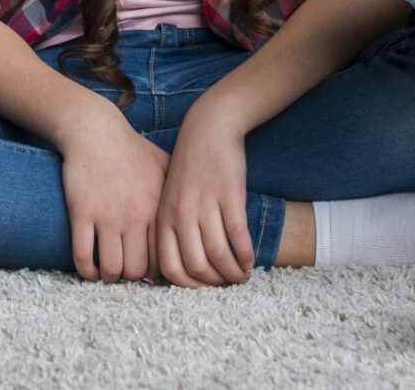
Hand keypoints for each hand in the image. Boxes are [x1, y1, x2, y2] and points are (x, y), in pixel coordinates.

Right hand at [51, 100, 169, 281]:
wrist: (95, 129)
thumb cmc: (130, 148)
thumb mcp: (164, 165)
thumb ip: (180, 189)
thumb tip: (200, 207)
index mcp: (157, 208)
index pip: (164, 257)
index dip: (157, 271)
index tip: (150, 269)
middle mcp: (135, 216)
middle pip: (138, 270)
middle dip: (133, 277)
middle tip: (127, 271)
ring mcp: (107, 216)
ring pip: (112, 269)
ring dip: (109, 276)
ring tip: (108, 272)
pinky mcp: (82, 213)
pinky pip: (84, 257)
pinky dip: (87, 271)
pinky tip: (90, 269)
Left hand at [155, 103, 255, 286]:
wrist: (209, 127)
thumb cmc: (191, 165)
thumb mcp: (171, 196)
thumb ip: (173, 226)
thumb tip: (185, 264)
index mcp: (164, 217)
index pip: (169, 266)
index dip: (188, 284)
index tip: (203, 288)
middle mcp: (181, 213)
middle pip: (196, 265)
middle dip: (215, 282)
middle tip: (227, 285)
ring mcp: (205, 204)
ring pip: (218, 254)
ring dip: (233, 273)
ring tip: (242, 276)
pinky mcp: (229, 195)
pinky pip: (238, 235)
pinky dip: (245, 254)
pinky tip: (250, 260)